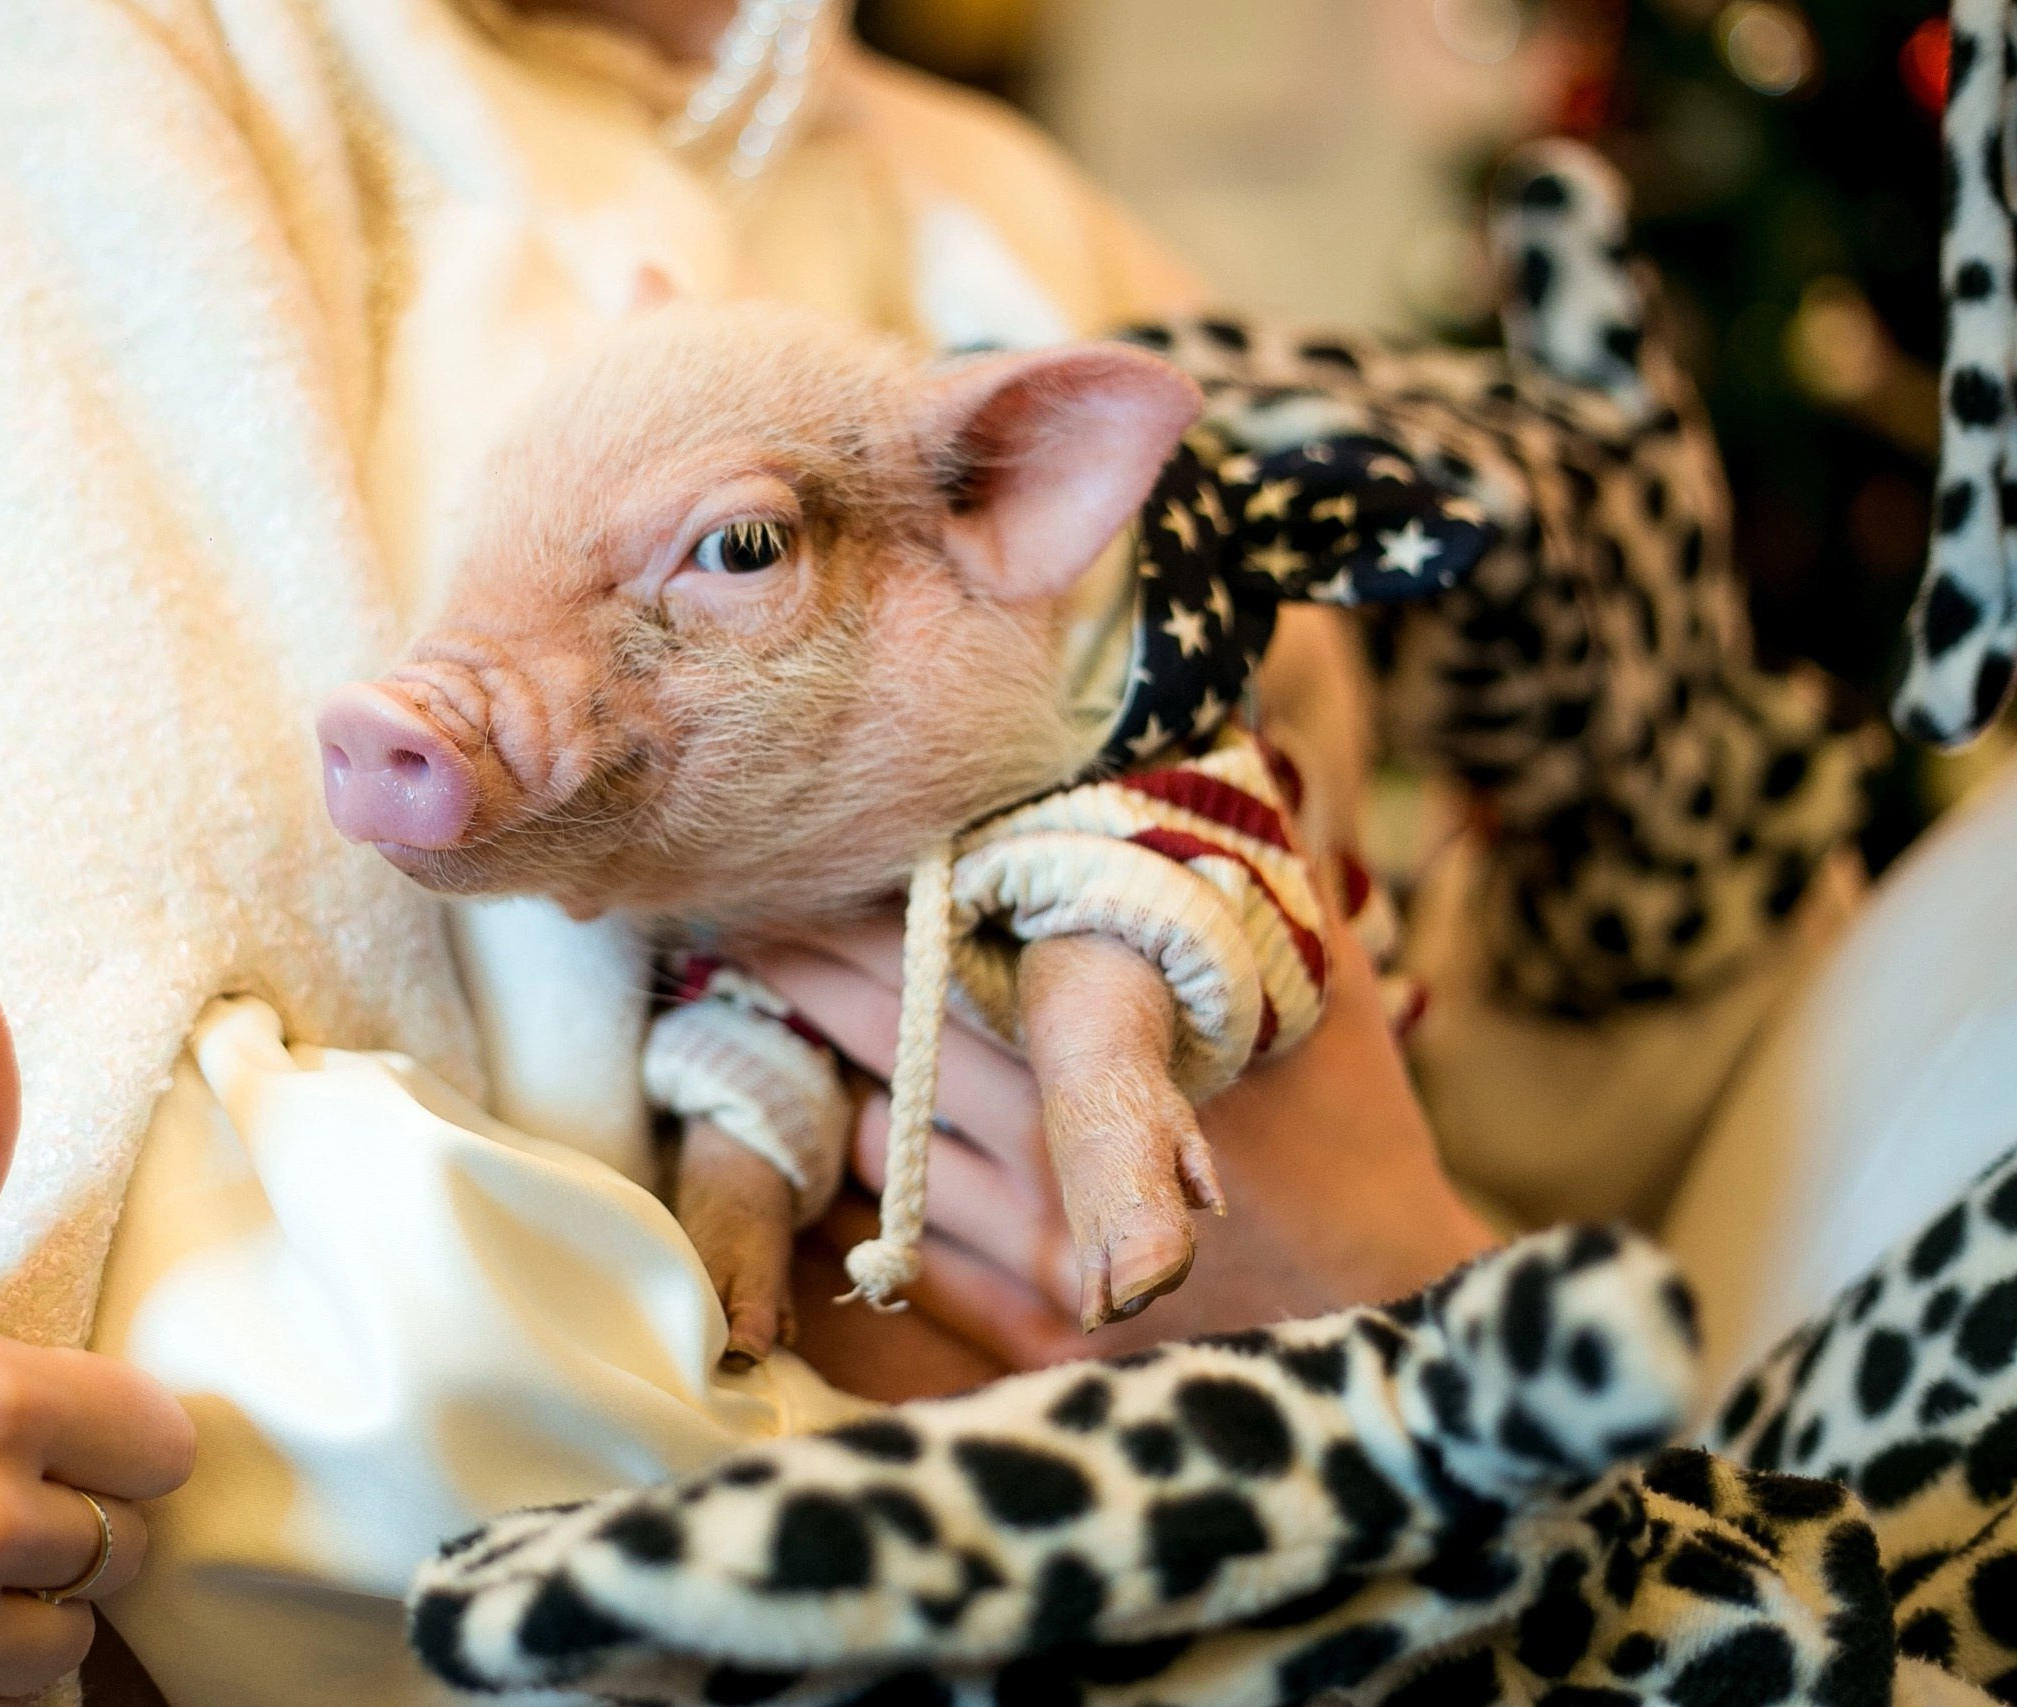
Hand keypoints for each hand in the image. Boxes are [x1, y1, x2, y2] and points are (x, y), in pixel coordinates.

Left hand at [751, 888, 1494, 1399]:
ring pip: (877, 1131)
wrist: (1387, 1325)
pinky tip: (848, 1115)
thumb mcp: (1320, 988)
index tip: (815, 850)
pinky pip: (899, 1235)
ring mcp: (1045, 1252)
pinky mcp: (1028, 1329)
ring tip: (782, 1003)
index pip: (955, 960)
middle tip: (753, 905)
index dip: (869, 907)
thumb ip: (1269, 860)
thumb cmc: (1351, 1136)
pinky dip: (870, 1170)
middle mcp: (1074, 1154)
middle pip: (893, 1031)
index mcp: (1140, 1050)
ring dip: (829, 1068)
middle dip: (812, 962)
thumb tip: (1240, 723)